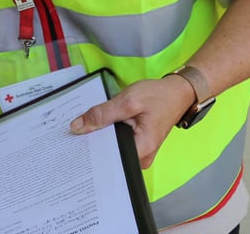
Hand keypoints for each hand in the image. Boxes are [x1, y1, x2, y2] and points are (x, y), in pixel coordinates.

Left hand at [69, 75, 193, 167]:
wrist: (177, 93)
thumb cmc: (157, 96)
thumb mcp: (128, 101)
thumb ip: (102, 114)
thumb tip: (78, 127)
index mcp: (142, 148)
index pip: (109, 157)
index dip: (90, 149)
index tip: (73, 142)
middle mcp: (143, 156)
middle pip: (110, 155)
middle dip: (92, 143)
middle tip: (74, 132)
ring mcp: (141, 152)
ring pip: (112, 149)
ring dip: (98, 138)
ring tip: (83, 128)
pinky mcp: (138, 145)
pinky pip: (117, 144)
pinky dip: (107, 135)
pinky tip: (96, 127)